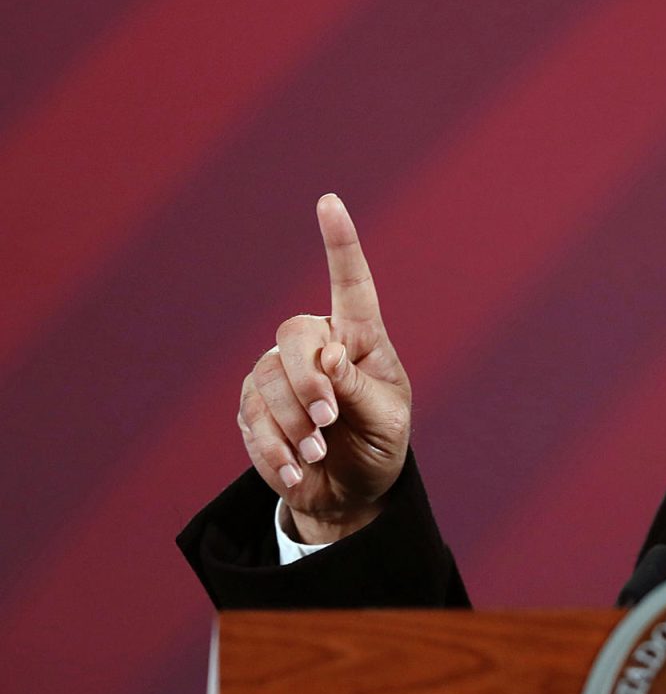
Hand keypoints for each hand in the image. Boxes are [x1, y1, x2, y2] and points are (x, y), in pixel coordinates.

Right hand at [236, 194, 410, 542]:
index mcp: (359, 338)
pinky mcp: (255, 407)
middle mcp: (317, 345)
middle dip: (308, 381)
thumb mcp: (386, 420)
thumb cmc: (378, 445)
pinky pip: (251, 417)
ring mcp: (280, 374)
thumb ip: (359, 386)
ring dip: (294, 425)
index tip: (330, 201)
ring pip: (267, 379)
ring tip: (319, 454)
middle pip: (293, 334)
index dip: (340, 243)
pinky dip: (275, 450)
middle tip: (328, 421)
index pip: (350, 283)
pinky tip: (297, 471)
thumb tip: (326, 354)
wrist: (349, 492)